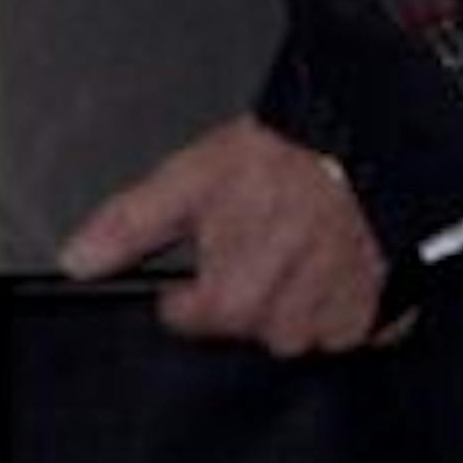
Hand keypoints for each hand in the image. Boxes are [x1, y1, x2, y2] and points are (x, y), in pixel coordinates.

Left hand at [58, 114, 386, 354]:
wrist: (377, 133)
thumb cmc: (286, 155)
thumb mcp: (194, 174)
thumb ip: (132, 223)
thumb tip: (77, 260)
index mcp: (233, 301)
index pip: (192, 317)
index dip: (194, 279)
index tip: (216, 240)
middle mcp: (285, 326)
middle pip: (249, 326)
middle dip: (251, 284)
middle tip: (268, 228)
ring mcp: (339, 324)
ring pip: (301, 329)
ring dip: (299, 294)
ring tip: (309, 236)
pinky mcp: (385, 313)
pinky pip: (354, 325)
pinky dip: (347, 296)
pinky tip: (344, 253)